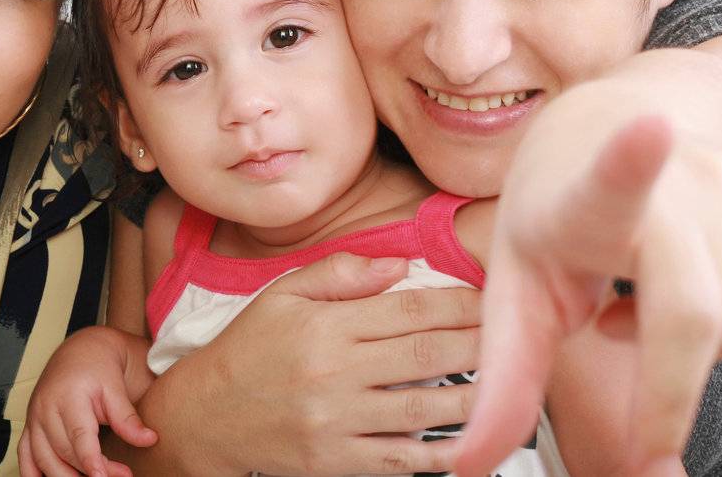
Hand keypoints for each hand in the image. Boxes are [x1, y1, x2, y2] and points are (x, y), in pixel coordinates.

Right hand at [19, 326, 156, 476]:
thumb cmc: (99, 367)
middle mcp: (45, 407)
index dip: (90, 460)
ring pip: (43, 459)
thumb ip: (128, 417)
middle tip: (122, 475)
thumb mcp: (115, 388)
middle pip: (64, 451)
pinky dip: (33, 474)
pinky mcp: (30, 426)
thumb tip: (149, 439)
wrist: (80, 351)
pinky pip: (25, 457)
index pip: (78, 434)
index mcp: (68, 395)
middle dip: (91, 471)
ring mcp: (34, 418)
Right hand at [126, 252, 479, 475]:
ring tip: (508, 386)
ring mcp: (337, 421)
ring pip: (423, 408)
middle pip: (426, 355)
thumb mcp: (281, 294)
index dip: (458, 302)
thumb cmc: (247, 350)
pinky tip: (473, 444)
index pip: (407, 308)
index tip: (490, 298)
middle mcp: (333, 373)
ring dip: (475, 397)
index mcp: (323, 326)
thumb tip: (399, 264)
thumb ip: (340, 273)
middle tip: (516, 337)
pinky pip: (401, 459)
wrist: (205, 416)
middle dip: (480, 344)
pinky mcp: (337, 461)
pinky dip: (441, 454)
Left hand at [456, 114, 721, 476]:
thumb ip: (503, 383)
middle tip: (639, 441)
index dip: (630, 160)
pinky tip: (681, 288)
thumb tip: (470, 468)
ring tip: (636, 310)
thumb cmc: (554, 218)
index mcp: (583, 197)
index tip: (649, 129)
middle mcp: (665, 176)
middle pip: (698, 315)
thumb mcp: (515, 291)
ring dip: (695, 350)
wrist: (606, 123)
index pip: (609, 181)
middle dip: (670, 394)